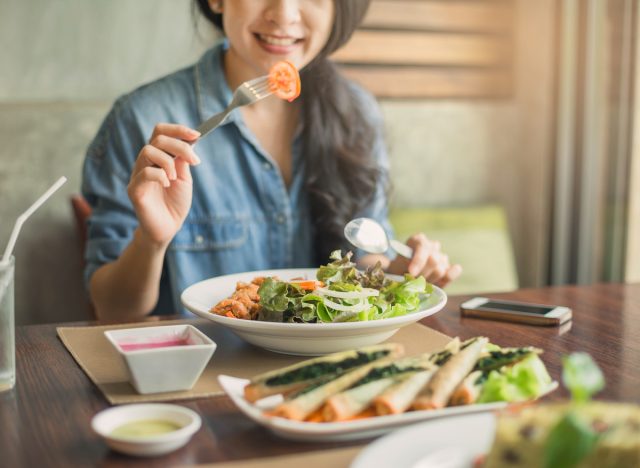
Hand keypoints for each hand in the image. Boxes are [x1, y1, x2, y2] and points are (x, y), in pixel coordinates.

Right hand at [127, 124, 200, 245]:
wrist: (168, 228)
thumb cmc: (175, 203)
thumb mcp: (184, 179)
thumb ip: (183, 161)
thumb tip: (188, 142)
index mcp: (159, 157)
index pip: (161, 132)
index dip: (178, 130)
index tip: (197, 135)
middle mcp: (146, 162)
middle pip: (157, 138)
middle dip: (179, 145)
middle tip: (194, 160)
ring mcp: (138, 174)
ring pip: (148, 151)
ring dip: (168, 161)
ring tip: (175, 177)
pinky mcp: (134, 189)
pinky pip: (145, 173)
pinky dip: (160, 175)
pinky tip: (167, 185)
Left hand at [387, 233, 461, 287]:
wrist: (403, 276)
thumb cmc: (397, 270)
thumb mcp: (394, 266)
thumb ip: (400, 266)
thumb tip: (404, 268)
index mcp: (417, 240)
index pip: (422, 247)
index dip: (418, 261)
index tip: (411, 273)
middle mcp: (431, 245)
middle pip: (433, 260)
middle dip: (422, 275)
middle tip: (413, 282)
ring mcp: (441, 256)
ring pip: (440, 270)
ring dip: (429, 281)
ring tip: (419, 284)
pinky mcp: (448, 267)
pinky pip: (455, 270)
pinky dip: (450, 276)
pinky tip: (440, 282)